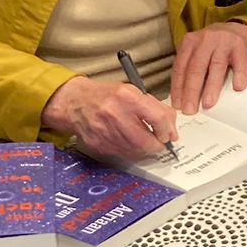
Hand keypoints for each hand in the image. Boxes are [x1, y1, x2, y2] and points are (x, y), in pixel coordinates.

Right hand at [42, 76, 176, 162]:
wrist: (75, 102)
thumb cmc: (106, 96)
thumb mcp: (132, 91)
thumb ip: (154, 107)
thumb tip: (171, 127)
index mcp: (127, 97)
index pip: (158, 118)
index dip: (167, 130)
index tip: (168, 133)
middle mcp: (115, 114)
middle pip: (147, 142)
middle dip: (157, 145)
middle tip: (159, 142)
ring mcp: (105, 132)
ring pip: (136, 151)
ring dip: (144, 149)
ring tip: (143, 139)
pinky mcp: (99, 145)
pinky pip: (123, 154)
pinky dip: (131, 151)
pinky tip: (128, 141)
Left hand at [169, 21, 246, 113]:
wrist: (234, 28)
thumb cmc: (212, 46)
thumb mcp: (196, 52)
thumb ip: (189, 69)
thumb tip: (182, 98)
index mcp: (189, 43)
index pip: (180, 68)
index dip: (178, 88)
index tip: (177, 105)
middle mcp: (205, 40)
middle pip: (196, 68)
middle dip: (191, 91)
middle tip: (190, 109)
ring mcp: (223, 42)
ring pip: (216, 66)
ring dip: (211, 87)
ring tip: (208, 104)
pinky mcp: (240, 46)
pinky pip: (240, 62)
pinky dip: (239, 75)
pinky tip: (237, 87)